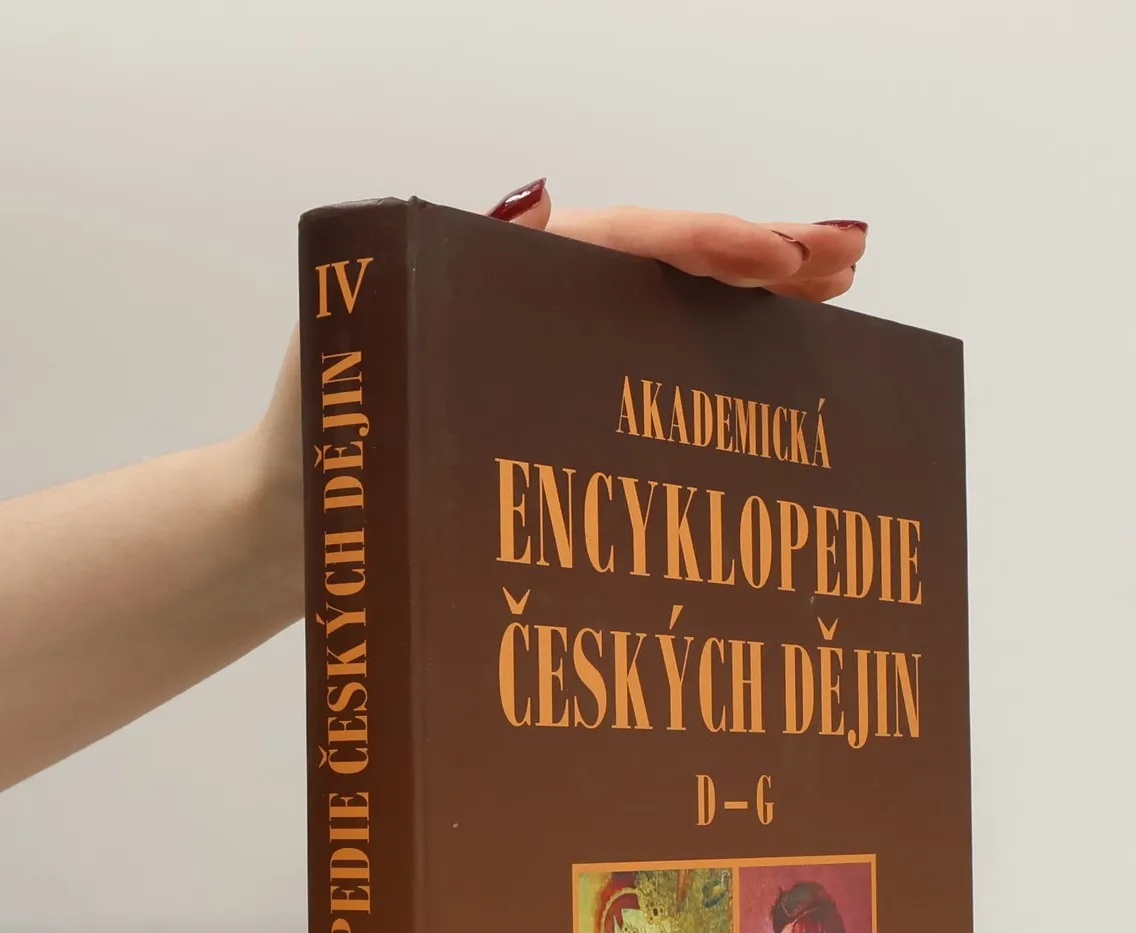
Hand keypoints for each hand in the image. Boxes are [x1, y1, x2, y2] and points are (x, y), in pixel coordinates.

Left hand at [248, 185, 868, 587]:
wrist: (290, 525)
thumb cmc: (316, 445)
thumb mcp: (366, 350)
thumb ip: (446, 278)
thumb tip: (544, 204)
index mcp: (490, 273)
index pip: (621, 241)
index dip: (707, 242)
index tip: (781, 254)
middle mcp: (528, 303)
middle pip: (662, 263)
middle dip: (757, 252)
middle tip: (846, 257)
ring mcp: (545, 357)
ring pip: (666, 315)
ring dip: (749, 299)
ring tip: (835, 287)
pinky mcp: (550, 409)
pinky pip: (645, 374)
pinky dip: (711, 365)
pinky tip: (772, 368)